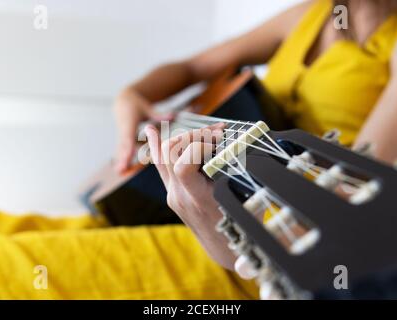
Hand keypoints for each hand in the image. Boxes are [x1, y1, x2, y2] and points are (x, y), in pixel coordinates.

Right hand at [114, 87, 172, 172]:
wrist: (122, 102)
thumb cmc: (136, 104)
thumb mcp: (146, 108)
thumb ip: (158, 114)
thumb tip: (173, 115)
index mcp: (129, 123)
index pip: (129, 137)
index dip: (129, 147)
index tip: (129, 156)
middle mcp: (124, 131)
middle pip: (124, 146)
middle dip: (123, 158)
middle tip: (121, 170)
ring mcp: (122, 136)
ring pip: (122, 150)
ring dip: (121, 161)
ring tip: (120, 172)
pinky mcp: (122, 139)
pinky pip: (122, 150)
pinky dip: (121, 160)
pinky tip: (120, 171)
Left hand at [145, 122, 236, 268]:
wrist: (222, 250)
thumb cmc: (239, 227)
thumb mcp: (245, 203)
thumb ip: (242, 176)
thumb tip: (247, 144)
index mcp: (197, 199)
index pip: (183, 166)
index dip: (199, 145)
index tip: (220, 138)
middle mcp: (179, 196)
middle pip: (170, 153)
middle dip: (193, 134)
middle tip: (217, 130)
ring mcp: (172, 194)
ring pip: (162, 157)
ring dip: (179, 137)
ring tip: (195, 127)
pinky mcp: (172, 193)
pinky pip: (160, 167)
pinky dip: (157, 146)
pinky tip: (150, 131)